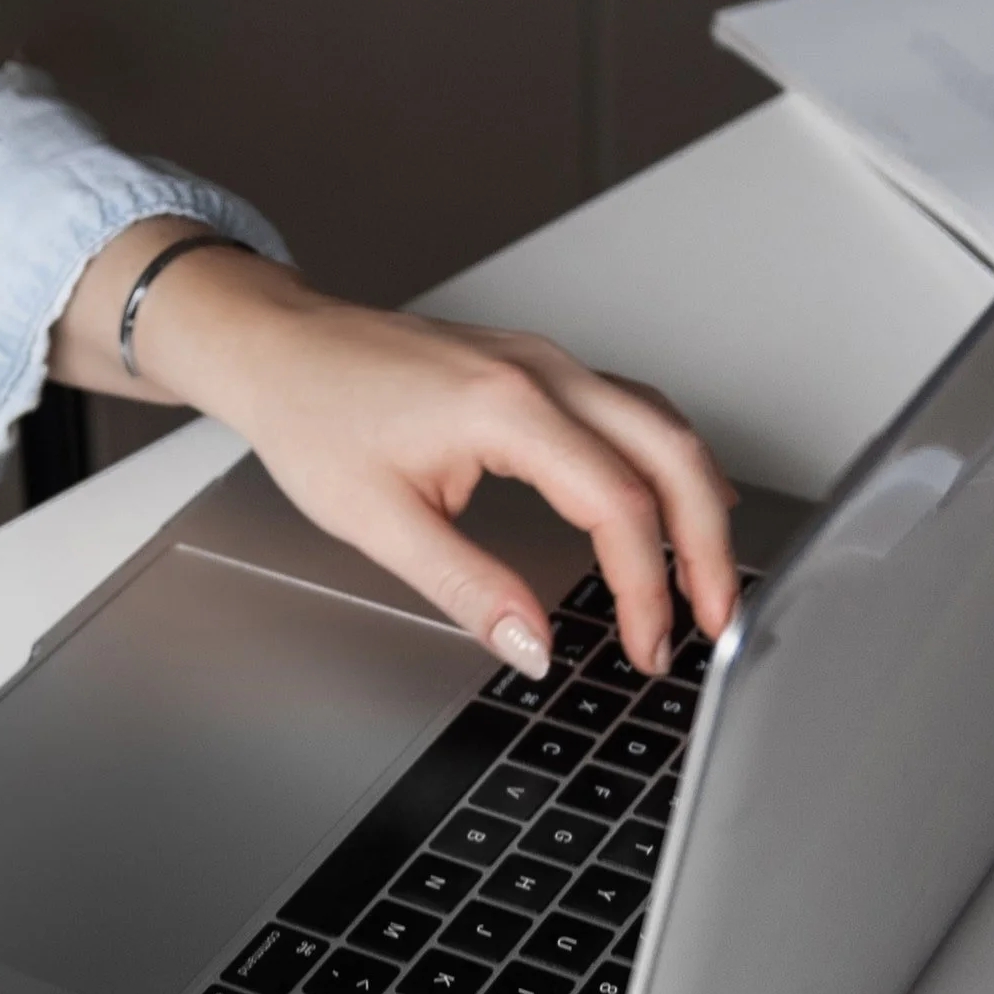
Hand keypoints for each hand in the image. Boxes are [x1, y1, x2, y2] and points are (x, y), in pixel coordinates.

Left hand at [58, 227, 738, 675]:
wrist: (278, 348)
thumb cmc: (313, 416)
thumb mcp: (378, 522)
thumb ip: (467, 588)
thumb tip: (531, 644)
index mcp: (507, 409)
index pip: (617, 505)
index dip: (645, 586)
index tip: (646, 644)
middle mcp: (543, 373)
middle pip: (672, 454)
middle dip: (706, 544)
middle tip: (715, 618)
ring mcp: (546, 362)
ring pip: (663, 425)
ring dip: (696, 501)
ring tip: (703, 579)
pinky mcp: (537, 367)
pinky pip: (632, 410)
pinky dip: (666, 463)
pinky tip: (670, 504)